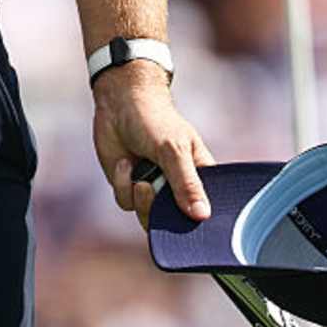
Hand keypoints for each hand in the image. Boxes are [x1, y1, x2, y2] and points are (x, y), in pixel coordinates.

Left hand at [91, 61, 215, 228]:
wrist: (119, 103)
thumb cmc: (155, 120)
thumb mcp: (174, 150)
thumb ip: (186, 183)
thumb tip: (202, 216)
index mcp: (199, 178)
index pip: (207, 211)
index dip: (200, 223)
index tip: (189, 222)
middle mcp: (177, 188)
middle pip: (176, 223)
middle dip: (162, 213)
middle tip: (151, 188)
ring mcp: (153, 189)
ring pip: (149, 218)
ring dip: (141, 198)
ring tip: (140, 176)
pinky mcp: (130, 187)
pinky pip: (127, 203)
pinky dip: (124, 184)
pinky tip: (124, 163)